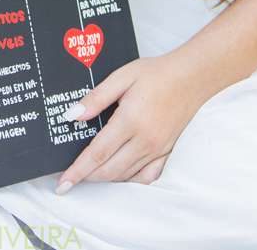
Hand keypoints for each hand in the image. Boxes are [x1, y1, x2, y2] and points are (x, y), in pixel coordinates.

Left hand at [56, 55, 204, 191]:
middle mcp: (145, 140)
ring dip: (104, 178)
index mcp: (130, 121)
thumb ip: (96, 98)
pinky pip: (145, 177)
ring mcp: (157, 149)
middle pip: (109, 170)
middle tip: (71, 176)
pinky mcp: (166, 153)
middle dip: (87, 176)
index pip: (97, 153)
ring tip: (89, 173)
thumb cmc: (157, 74)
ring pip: (125, 175)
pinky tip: (118, 174)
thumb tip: (73, 114)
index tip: (64, 182)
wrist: (191, 78)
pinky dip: (128, 179)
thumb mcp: (122, 77)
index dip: (78, 169)